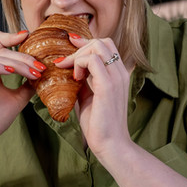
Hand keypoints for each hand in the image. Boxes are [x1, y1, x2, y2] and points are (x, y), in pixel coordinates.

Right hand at [0, 30, 42, 156]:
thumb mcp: (18, 98)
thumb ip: (28, 84)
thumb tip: (43, 73)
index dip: (13, 37)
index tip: (30, 36)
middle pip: (3, 50)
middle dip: (25, 57)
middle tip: (41, 66)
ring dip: (18, 63)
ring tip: (34, 72)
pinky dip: (1, 67)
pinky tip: (14, 71)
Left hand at [55, 36, 131, 157]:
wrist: (110, 145)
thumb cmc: (99, 124)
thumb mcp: (88, 97)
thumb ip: (83, 82)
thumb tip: (68, 70)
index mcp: (118, 74)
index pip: (105, 45)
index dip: (85, 42)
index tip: (69, 47)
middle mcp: (120, 72)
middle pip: (102, 41)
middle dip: (80, 47)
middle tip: (66, 64)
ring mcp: (116, 78)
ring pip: (97, 46)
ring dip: (79, 55)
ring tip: (72, 72)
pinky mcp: (108, 86)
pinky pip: (93, 60)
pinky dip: (79, 63)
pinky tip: (75, 78)